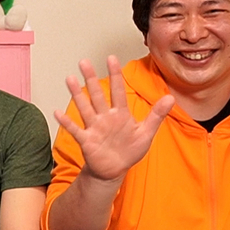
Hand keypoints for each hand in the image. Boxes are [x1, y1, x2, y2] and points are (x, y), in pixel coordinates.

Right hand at [55, 56, 173, 182]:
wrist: (114, 170)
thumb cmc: (129, 151)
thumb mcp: (146, 133)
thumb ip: (157, 115)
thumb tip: (171, 98)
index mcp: (120, 114)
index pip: (118, 90)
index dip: (115, 74)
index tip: (111, 58)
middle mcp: (105, 118)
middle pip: (97, 95)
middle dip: (91, 78)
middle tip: (84, 62)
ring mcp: (94, 128)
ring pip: (85, 108)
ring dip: (77, 95)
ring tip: (70, 79)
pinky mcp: (87, 141)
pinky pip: (76, 130)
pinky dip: (67, 122)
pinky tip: (59, 113)